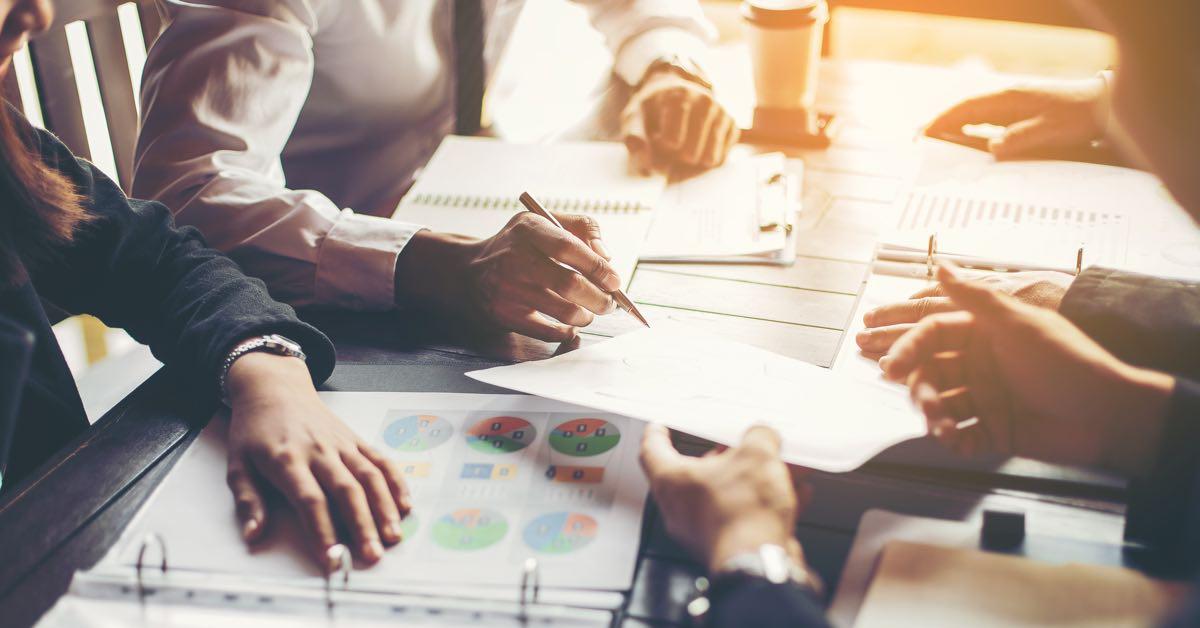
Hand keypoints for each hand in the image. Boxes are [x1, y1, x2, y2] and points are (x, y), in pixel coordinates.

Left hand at [223, 352, 411, 570]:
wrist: (275, 388)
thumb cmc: (255, 429)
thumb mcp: (237, 463)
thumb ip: (248, 501)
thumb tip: (253, 534)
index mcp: (287, 460)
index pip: (310, 500)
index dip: (323, 531)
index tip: (331, 558)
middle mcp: (319, 451)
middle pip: (346, 491)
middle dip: (362, 525)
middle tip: (372, 555)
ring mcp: (341, 444)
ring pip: (369, 476)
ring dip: (384, 508)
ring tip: (393, 536)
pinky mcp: (355, 439)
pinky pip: (380, 460)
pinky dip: (396, 482)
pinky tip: (405, 504)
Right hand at [396, 213, 619, 341]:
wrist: (468, 272)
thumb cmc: (517, 246)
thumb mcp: (542, 222)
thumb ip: (581, 228)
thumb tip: (606, 256)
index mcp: (528, 230)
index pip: (569, 247)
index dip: (597, 266)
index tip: (614, 280)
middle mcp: (514, 258)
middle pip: (570, 284)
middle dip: (599, 298)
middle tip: (609, 303)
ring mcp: (508, 289)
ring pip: (563, 311)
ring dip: (586, 316)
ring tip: (589, 312)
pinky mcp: (504, 314)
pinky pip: (547, 331)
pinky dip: (566, 331)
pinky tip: (569, 324)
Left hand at [622, 68, 737, 174]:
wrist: (673, 91)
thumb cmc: (652, 109)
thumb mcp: (634, 117)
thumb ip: (634, 138)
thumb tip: (645, 163)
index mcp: (680, 97)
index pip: (673, 143)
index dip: (662, 148)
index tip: (657, 137)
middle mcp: (706, 102)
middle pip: (691, 155)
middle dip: (677, 158)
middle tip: (670, 144)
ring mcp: (722, 113)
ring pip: (710, 159)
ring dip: (692, 161)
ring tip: (683, 146)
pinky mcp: (732, 125)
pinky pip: (721, 159)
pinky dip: (706, 158)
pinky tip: (698, 145)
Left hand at [639, 424, 810, 571]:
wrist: (759, 563)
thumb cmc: (742, 514)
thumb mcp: (756, 455)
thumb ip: (759, 437)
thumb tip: (763, 436)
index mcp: (672, 481)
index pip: (652, 450)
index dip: (658, 434)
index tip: (661, 427)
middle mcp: (681, 508)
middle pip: (698, 473)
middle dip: (725, 457)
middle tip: (743, 444)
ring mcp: (703, 530)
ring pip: (727, 495)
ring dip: (753, 480)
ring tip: (780, 467)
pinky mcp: (728, 546)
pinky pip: (744, 517)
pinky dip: (766, 504)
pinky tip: (793, 494)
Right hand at [880, 264, 1174, 473]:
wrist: (1109, 414)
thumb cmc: (1069, 362)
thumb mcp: (1018, 323)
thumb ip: (975, 296)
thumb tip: (941, 265)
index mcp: (984, 334)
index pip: (933, 336)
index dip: (909, 349)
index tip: (893, 367)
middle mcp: (982, 364)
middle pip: (931, 373)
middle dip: (921, 390)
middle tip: (925, 406)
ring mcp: (988, 398)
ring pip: (942, 405)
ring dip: (936, 418)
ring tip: (945, 429)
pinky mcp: (997, 430)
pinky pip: (963, 435)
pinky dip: (956, 441)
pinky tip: (960, 442)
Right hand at [925, 78, 1106, 159]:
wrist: (1103, 106)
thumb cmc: (1079, 117)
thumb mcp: (1051, 130)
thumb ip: (1020, 138)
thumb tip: (992, 148)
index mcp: (1010, 99)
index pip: (968, 108)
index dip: (944, 120)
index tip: (925, 132)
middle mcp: (1008, 99)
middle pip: (966, 110)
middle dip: (942, 123)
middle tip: (920, 139)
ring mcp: (1013, 104)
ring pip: (975, 115)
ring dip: (955, 126)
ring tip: (935, 141)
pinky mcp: (1020, 112)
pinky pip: (988, 120)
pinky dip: (971, 129)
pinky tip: (966, 139)